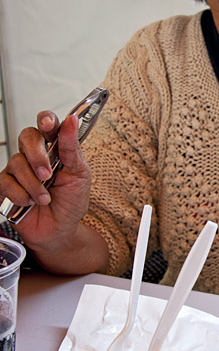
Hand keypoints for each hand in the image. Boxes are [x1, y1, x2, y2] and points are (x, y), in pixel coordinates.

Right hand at [0, 110, 91, 249]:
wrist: (60, 230)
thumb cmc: (71, 201)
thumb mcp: (79, 174)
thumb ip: (72, 148)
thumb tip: (71, 121)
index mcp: (54, 148)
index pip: (47, 125)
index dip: (45, 120)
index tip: (48, 124)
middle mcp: (34, 155)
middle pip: (27, 137)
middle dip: (37, 155)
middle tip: (48, 175)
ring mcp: (18, 170)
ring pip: (17, 163)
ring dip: (34, 184)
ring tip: (45, 198)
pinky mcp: (5, 186)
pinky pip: (5, 182)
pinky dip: (21, 195)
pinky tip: (30, 202)